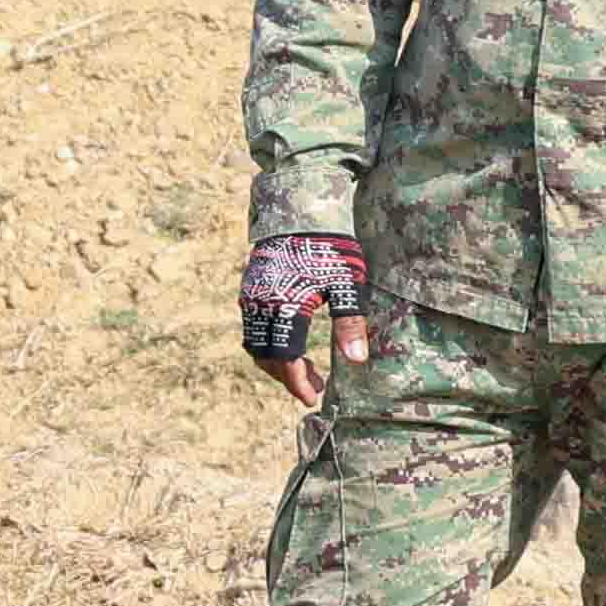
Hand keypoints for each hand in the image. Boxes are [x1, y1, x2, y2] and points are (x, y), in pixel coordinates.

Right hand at [238, 231, 373, 409]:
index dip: (298, 383)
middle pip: (267, 358)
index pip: (285, 360)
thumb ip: (350, 325)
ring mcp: (251, 298)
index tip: (312, 398)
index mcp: (284, 309)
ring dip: (279, 361)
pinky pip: (254, 328)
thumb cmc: (329, 247)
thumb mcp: (347, 285)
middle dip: (289, 377)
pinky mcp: (249, 289)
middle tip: (314, 386)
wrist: (300, 208)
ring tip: (306, 368)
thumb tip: (356, 361)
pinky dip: (271, 343)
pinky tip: (293, 341)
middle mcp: (260, 307)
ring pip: (258, 344)